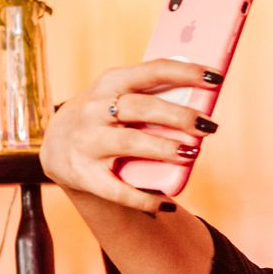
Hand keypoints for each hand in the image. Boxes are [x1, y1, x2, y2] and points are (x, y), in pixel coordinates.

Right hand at [39, 59, 221, 212]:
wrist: (57, 148)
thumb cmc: (106, 117)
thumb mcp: (119, 96)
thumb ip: (154, 95)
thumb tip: (205, 101)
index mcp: (110, 83)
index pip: (151, 71)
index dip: (185, 72)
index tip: (215, 77)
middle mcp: (94, 110)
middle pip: (141, 108)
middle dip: (178, 116)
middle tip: (208, 126)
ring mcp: (87, 142)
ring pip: (129, 143)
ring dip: (164, 148)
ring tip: (191, 154)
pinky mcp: (83, 175)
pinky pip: (117, 189)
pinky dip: (143, 197)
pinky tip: (166, 202)